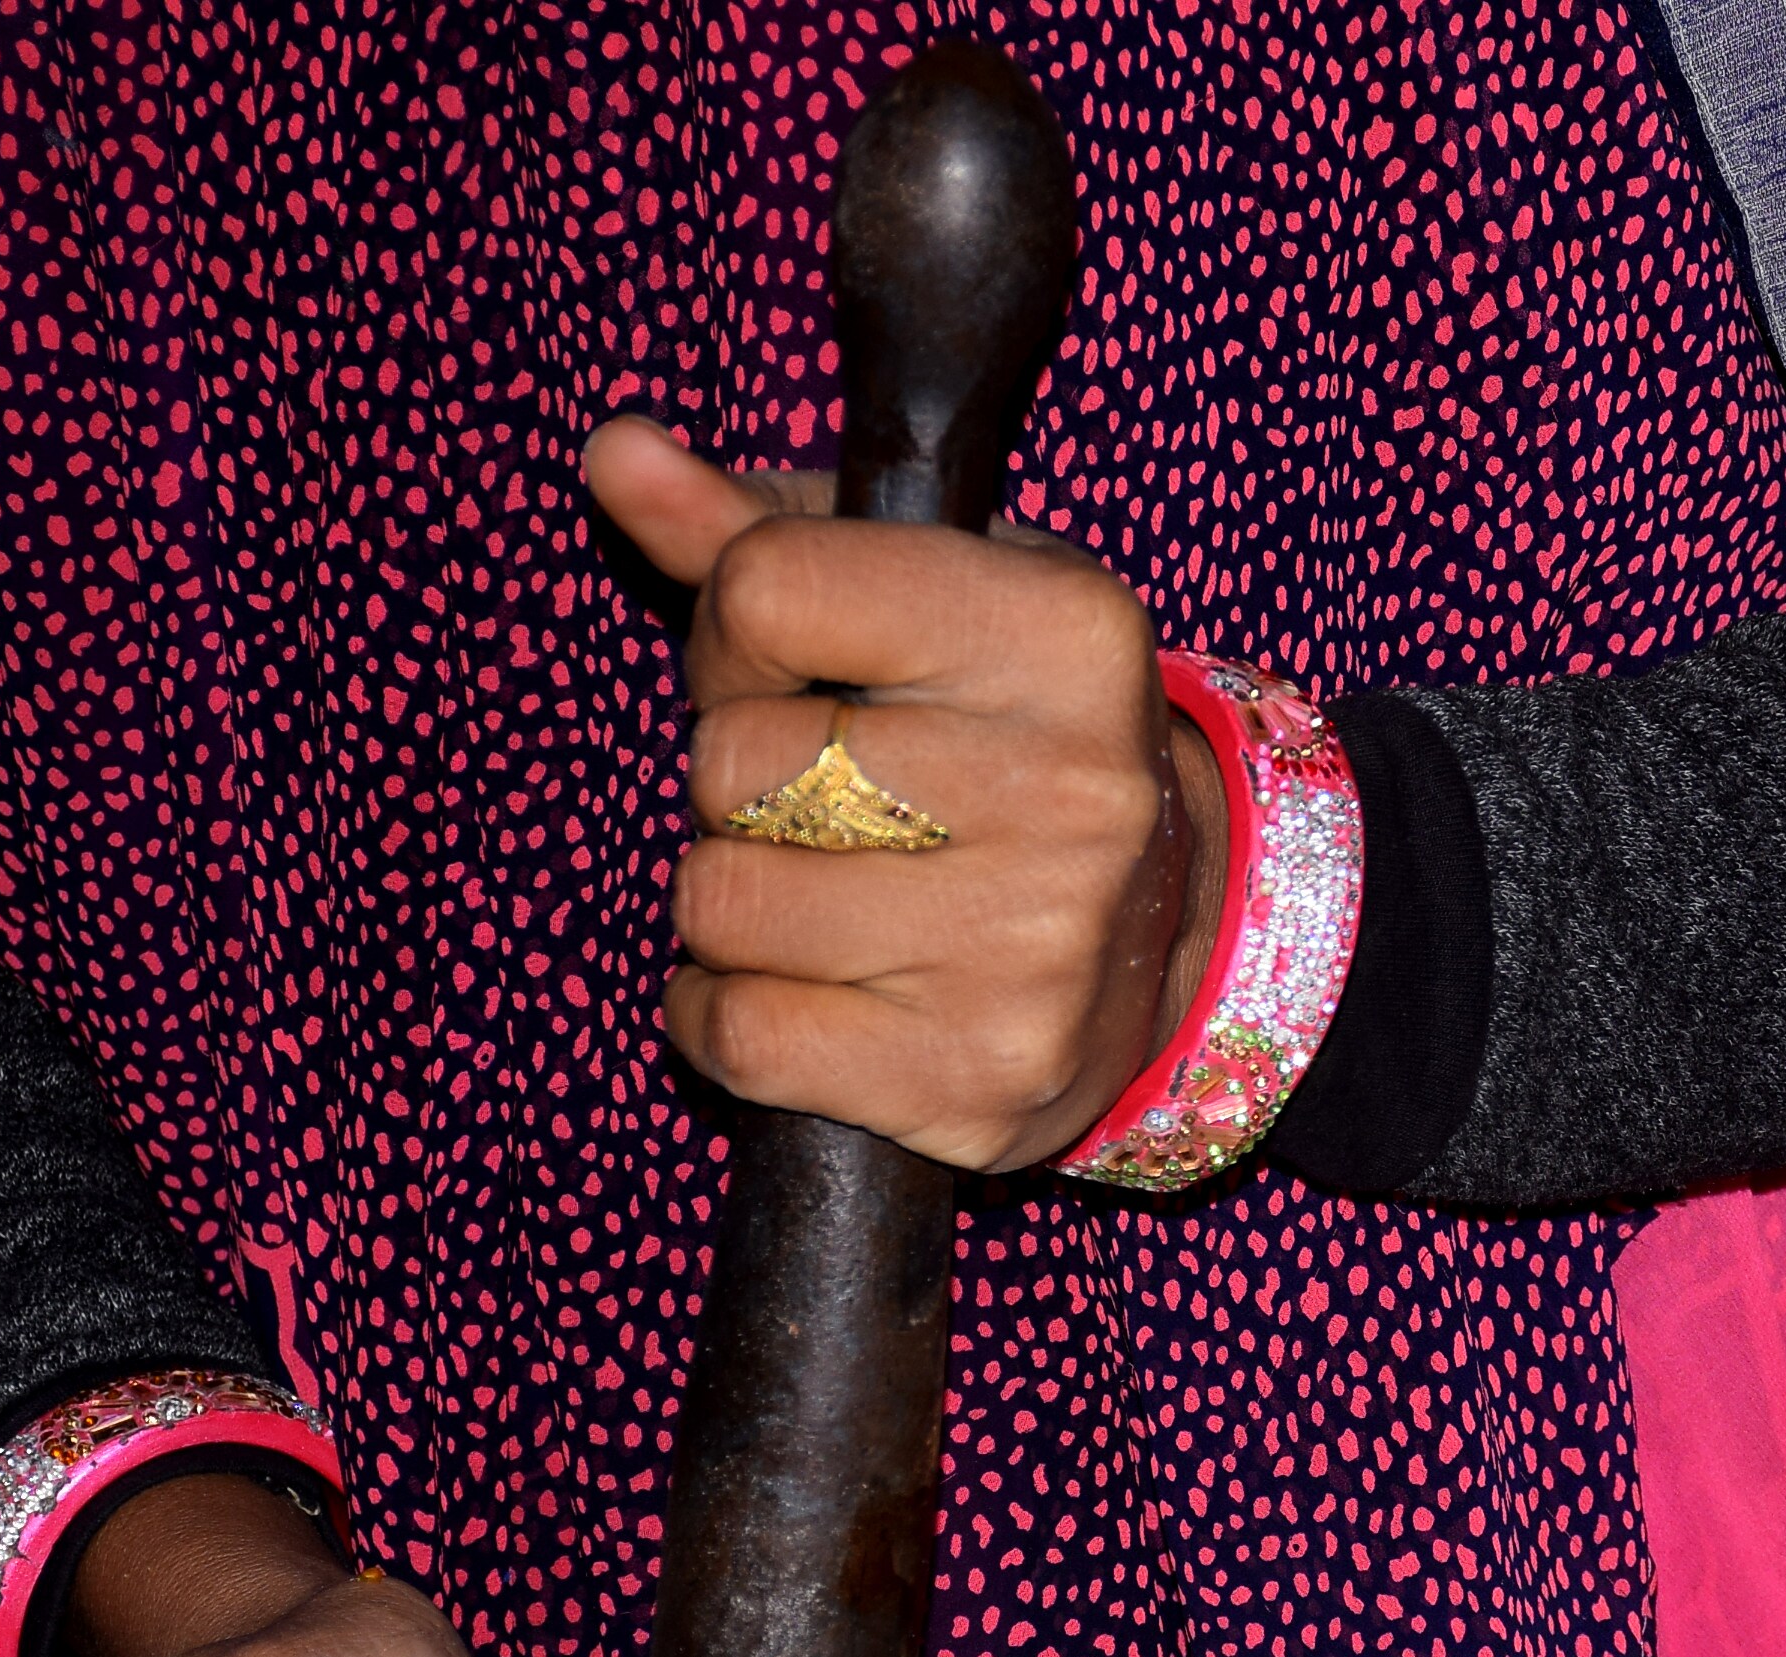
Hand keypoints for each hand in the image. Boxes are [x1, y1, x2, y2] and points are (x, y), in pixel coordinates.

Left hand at [580, 416, 1230, 1172]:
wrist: (1171, 952)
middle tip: (821, 804)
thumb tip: (614, 450)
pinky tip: (802, 990)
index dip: (735, 640)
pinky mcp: (978, 1077)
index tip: (793, 678)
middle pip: (732, 762)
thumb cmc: (1008, 747)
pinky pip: (740, 1033)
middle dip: (734, 784)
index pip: (769, 591)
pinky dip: (726, 1017)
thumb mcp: (927, 604)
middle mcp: (1070, 792)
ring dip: (731, 905)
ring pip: (721, 904)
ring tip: (823, 895)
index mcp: (1063, 636)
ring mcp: (1030, 949)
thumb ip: (761, 531)